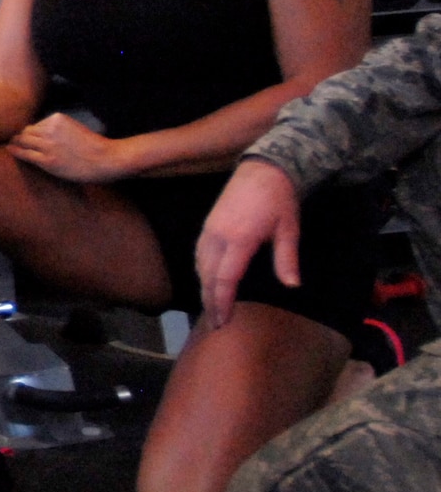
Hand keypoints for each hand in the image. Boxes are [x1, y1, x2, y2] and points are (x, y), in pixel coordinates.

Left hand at [6, 113, 130, 183]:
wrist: (105, 159)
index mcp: (57, 118)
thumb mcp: (74, 128)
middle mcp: (50, 129)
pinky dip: (15, 151)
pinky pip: (25, 154)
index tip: (30, 136)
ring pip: (24, 141)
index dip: (34, 132)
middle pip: (27, 131)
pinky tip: (9, 149)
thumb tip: (38, 132)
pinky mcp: (47, 160)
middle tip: (15, 139)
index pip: (37, 124)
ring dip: (17, 143)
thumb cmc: (93, 146)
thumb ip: (58, 128)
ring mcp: (48, 145)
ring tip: (11, 144)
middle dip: (23, 136)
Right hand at [196, 159, 300, 327]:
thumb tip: (292, 286)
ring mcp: (209, 230)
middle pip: (207, 276)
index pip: (225, 278)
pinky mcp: (207, 226)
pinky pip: (198, 255)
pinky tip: (207, 281)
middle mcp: (218, 237)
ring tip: (211, 306)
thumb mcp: (289, 229)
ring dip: (203, 287)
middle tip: (217, 322)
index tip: (224, 319)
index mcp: (239, 239)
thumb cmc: (280, 200)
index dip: (222, 301)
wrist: (263, 169)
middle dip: (210, 300)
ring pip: (199, 266)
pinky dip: (201, 272)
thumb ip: (286, 259)